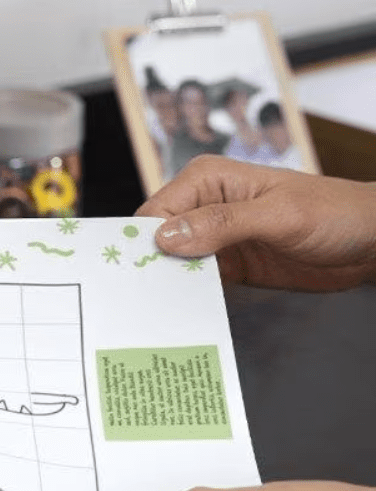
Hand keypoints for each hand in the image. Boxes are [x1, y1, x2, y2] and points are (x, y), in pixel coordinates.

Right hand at [141, 156, 375, 291]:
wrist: (370, 241)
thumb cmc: (334, 213)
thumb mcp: (279, 216)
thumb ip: (222, 223)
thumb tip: (165, 237)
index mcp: (208, 179)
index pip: (155, 211)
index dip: (143, 242)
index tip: (138, 274)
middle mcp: (204, 205)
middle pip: (156, 238)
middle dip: (151, 265)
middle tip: (143, 297)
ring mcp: (214, 237)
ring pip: (172, 262)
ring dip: (168, 283)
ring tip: (158, 309)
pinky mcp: (226, 264)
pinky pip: (195, 281)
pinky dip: (187, 295)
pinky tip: (183, 310)